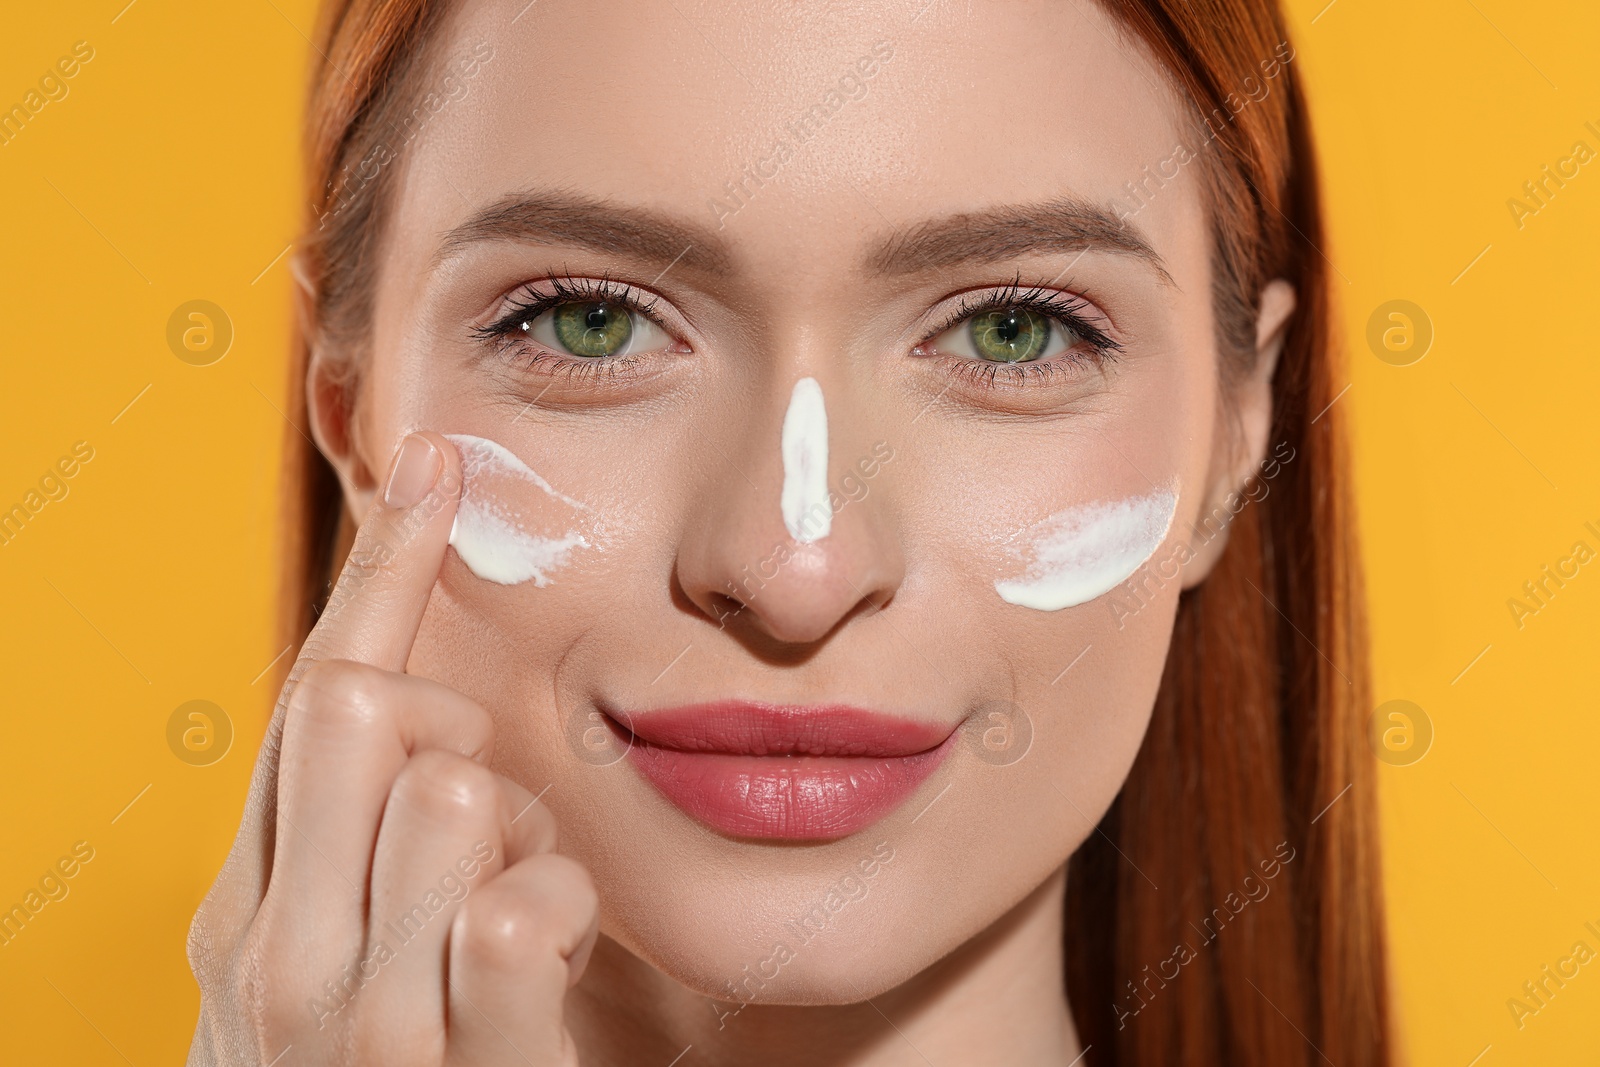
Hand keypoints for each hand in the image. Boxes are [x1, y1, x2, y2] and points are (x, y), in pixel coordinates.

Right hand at [186, 432, 598, 1065]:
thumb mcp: (354, 949)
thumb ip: (365, 838)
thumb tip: (414, 690)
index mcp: (248, 911)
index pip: (313, 691)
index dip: (381, 565)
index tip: (439, 462)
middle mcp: (278, 959)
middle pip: (362, 709)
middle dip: (448, 725)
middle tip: (484, 806)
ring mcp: (365, 1027)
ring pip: (447, 788)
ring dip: (515, 833)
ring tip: (520, 909)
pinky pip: (524, 907)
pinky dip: (561, 911)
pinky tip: (557, 958)